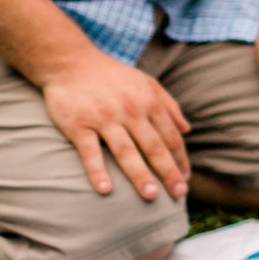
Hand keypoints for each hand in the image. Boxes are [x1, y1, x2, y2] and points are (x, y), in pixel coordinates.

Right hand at [39, 49, 191, 200]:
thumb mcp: (147, 83)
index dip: (180, 159)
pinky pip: (90, 151)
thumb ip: (169, 105)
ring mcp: (104, 118)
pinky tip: (106, 190)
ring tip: (151, 196)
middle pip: (154, 147)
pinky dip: (98, 170)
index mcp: (149, 102)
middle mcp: (130, 110)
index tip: (186, 179)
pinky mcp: (78, 124)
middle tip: (178, 194)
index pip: (170, 136)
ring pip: (126, 151)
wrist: (71, 63)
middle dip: (168, 172)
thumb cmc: (112, 76)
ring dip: (140, 175)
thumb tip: (187, 129)